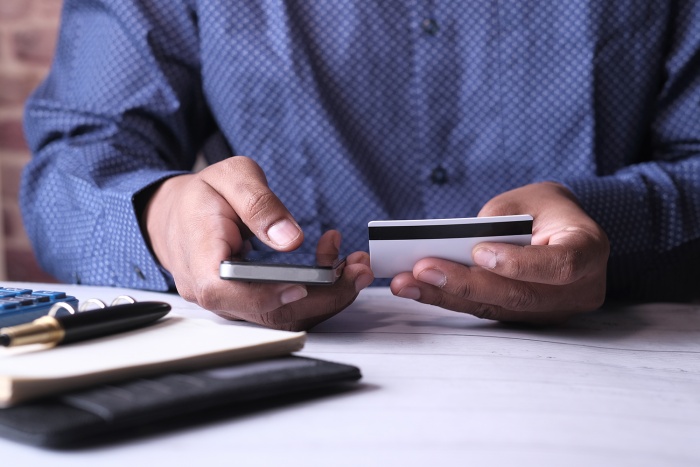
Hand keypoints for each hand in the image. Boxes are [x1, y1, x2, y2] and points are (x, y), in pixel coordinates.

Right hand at [142, 156, 373, 330]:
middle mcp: (213, 292)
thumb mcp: (230, 178)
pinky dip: (316, 292)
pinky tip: (334, 267)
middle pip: (267, 311)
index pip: (225, 291)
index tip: (304, 285)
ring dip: (326, 296)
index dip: (264, 295)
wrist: (177, 214)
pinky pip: (283, 307)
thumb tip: (289, 238)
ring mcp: (231, 303)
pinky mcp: (248, 304)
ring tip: (355, 266)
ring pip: (282, 314)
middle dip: (321, 296)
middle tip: (357, 270)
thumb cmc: (202, 196)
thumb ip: (258, 203)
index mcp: (199, 259)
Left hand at [390, 182, 609, 323]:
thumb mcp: (527, 200)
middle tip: (421, 269)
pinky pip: (486, 310)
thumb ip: (498, 222)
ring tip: (406, 282)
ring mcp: (553, 310)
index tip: (478, 253)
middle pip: (519, 295)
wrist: (559, 228)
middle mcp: (578, 288)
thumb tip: (452, 249)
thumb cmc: (543, 208)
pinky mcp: (525, 318)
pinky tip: (416, 289)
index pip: (561, 265)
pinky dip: (449, 299)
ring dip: (446, 296)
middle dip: (465, 283)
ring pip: (497, 308)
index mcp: (589, 249)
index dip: (520, 264)